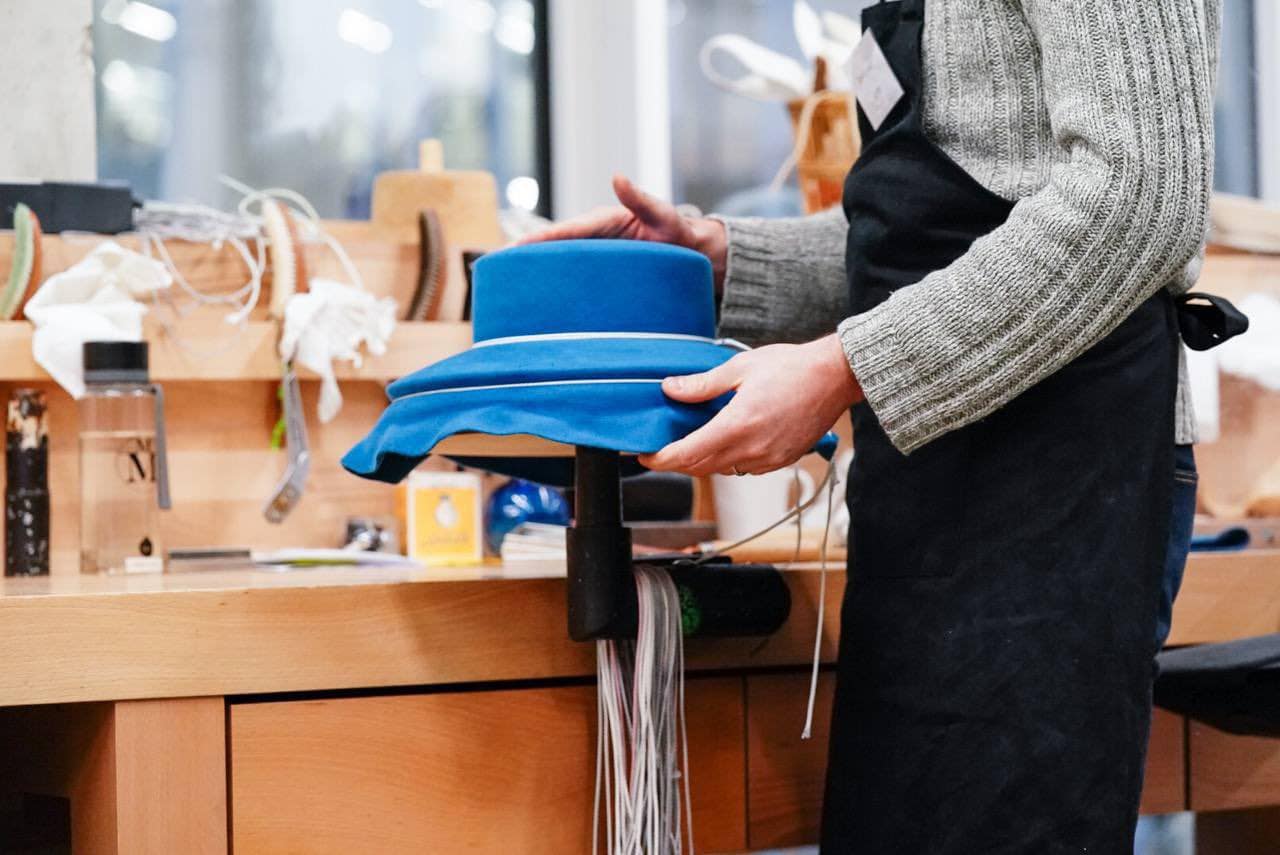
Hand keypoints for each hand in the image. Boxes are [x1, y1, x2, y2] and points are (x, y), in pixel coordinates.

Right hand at [517, 174, 728, 291]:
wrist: (690, 251)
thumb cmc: (678, 232)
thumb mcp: (662, 215)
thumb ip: (640, 199)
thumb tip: (618, 177)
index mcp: (604, 221)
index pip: (566, 230)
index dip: (540, 239)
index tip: (516, 247)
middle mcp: (594, 236)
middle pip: (555, 245)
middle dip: (526, 253)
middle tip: (497, 265)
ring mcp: (596, 253)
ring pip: (560, 261)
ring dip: (536, 269)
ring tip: (508, 283)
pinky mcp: (600, 268)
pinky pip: (573, 273)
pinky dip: (555, 280)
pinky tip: (539, 297)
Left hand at [638, 334, 862, 475]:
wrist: (836, 377)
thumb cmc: (792, 367)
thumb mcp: (739, 368)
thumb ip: (702, 385)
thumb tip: (671, 389)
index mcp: (737, 425)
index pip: (687, 455)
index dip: (660, 459)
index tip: (644, 456)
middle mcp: (752, 449)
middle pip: (701, 467)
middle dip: (677, 461)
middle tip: (660, 449)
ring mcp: (768, 459)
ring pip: (723, 470)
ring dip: (704, 460)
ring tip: (692, 441)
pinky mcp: (781, 461)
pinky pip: (745, 468)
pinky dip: (729, 459)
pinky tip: (726, 441)